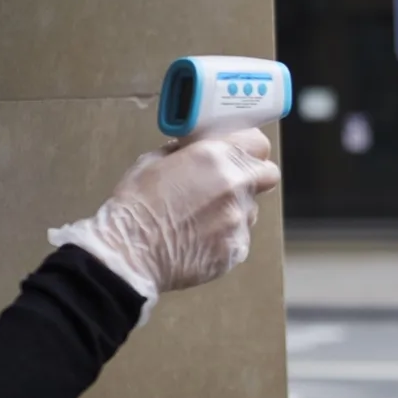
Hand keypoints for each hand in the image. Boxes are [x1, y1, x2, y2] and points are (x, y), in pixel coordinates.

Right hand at [47, 129, 280, 322]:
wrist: (129, 253)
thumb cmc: (136, 206)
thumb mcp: (155, 161)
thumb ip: (187, 151)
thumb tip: (198, 149)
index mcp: (215, 158)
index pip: (259, 145)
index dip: (251, 150)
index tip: (244, 155)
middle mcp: (234, 186)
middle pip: (268, 176)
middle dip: (254, 177)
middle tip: (232, 185)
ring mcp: (238, 220)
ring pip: (252, 209)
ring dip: (235, 210)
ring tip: (201, 218)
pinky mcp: (236, 248)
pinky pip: (239, 237)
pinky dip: (224, 236)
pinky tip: (198, 238)